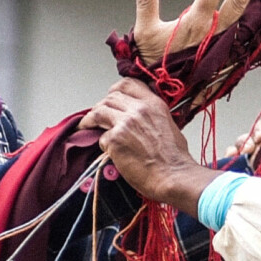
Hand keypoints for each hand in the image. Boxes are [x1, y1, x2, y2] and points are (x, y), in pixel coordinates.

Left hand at [79, 78, 220, 214]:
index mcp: (154, 104)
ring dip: (90, 120)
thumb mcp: (168, 125)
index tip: (110, 97)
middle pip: (110, 98)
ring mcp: (125, 124)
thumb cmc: (174, 158)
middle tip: (97, 115)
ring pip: (99, 112)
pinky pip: (101, 137)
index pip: (128, 84)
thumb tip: (139, 117)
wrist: (173, 176)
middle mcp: (139, 109)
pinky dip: (102, 143)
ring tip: (86, 126)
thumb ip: (151, 115)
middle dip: (101, 106)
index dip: (115, 90)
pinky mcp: (115, 140)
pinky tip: (108, 151)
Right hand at [133, 0, 260, 64]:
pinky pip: (244, 36)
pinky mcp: (227, 56)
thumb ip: (146, 1)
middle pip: (238, 0)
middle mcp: (213, 33)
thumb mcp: (144, 32)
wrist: (164, 95)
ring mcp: (223, 45)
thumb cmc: (153, 63)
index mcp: (194, 23)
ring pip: (244, 17)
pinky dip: (254, 22)